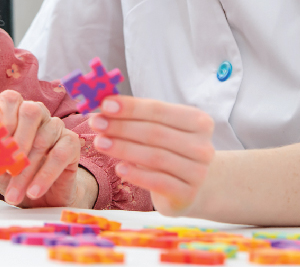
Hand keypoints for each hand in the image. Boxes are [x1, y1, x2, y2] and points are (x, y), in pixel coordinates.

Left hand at [0, 89, 82, 206]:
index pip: (10, 99)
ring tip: (12, 195)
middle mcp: (38, 113)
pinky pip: (60, 154)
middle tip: (5, 169)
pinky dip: (45, 175)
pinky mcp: (72, 143)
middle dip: (17, 141)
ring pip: (44, 138)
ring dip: (26, 170)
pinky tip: (33, 192)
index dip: (2, 117)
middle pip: (31, 112)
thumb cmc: (12, 174)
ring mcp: (56, 126)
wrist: (41, 196)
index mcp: (15, 111)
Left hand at [87, 96, 214, 215]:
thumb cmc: (169, 152)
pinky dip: (137, 174)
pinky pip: (159, 182)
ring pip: (155, 157)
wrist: (189, 188)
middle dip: (122, 127)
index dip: (131, 107)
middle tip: (96, 123)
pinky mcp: (187, 194)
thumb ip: (138, 118)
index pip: (160, 110)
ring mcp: (198, 172)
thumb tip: (104, 107)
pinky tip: (119, 168)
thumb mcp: (160, 130)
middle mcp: (203, 145)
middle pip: (156, 133)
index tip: (105, 105)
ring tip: (100, 143)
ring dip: (124, 148)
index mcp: (199, 121)